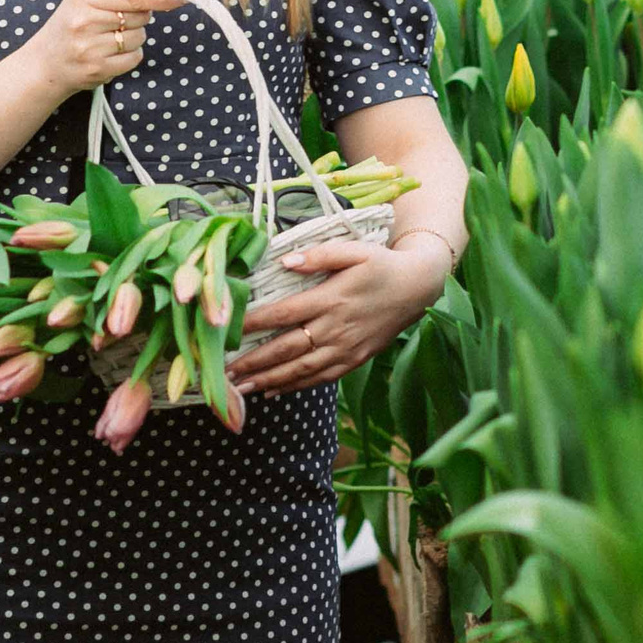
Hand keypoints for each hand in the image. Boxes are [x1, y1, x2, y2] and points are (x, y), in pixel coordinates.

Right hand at [24, 0, 186, 98]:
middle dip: (138, 17)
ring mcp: (91, 48)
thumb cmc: (71, 22)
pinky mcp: (98, 70)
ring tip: (109, 37)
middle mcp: (85, 21)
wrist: (45, 62)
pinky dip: (130, 55)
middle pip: (140, 17)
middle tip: (116, 19)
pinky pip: (135, 58)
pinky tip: (110, 52)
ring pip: (139, 38)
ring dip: (133, 37)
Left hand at [227, 234, 451, 397]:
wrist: (417, 288)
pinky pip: (321, 378)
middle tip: (225, 372)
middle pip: (288, 348)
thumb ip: (319, 256)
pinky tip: (274, 392)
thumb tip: (284, 261)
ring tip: (241, 388)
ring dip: (269, 380)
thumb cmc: (380, 265)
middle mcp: (336, 327)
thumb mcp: (353, 250)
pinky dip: (296, 386)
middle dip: (254, 362)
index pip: (285, 313)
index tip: (229, 331)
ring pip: (301, 369)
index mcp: (331, 298)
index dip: (255, 324)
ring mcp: (346, 348)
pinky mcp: (355, 360)